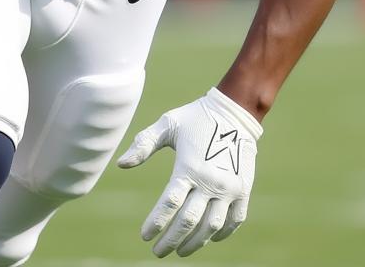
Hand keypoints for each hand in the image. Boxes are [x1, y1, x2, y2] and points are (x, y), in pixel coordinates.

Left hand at [118, 88, 262, 257]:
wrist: (234, 111)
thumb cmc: (196, 117)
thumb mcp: (168, 124)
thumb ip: (143, 144)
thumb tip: (121, 165)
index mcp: (189, 166)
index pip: (169, 203)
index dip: (156, 223)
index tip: (145, 236)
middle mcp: (210, 181)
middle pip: (188, 220)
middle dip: (171, 240)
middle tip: (158, 252)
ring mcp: (229, 187)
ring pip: (211, 226)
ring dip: (195, 242)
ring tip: (181, 251)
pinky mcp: (243, 189)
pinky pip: (235, 220)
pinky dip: (222, 233)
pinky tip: (209, 238)